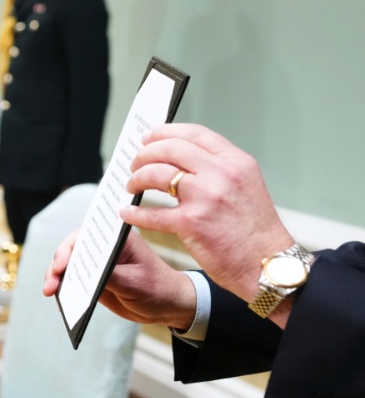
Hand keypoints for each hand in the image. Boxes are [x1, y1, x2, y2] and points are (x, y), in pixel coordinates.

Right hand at [44, 229, 197, 330]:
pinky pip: (73, 280)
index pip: (85, 236)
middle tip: (51, 284)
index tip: (61, 265)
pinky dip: (63, 287)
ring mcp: (97, 263)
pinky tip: (58, 299)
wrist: (168, 306)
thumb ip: (109, 275)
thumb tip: (84, 272)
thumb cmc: (157, 288)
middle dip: (57, 265)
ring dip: (56, 277)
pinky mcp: (94, 279)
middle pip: (70, 249)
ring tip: (50, 292)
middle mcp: (103, 247)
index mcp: (116, 238)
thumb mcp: (133, 282)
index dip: (68, 248)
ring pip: (67, 265)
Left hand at [120, 123, 294, 303]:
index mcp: (236, 162)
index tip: (149, 137)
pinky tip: (128, 213)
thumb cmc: (255, 230)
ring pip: (156, 174)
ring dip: (137, 179)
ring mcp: (206, 197)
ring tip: (132, 186)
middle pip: (170, 149)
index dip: (165, 132)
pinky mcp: (191, 223)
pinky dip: (134, 213)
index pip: (194, 134)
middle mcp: (222, 174)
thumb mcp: (246, 186)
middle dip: (145, 154)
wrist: (270, 265)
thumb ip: (218, 169)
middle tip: (135, 164)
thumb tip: (181, 158)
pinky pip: (152, 213)